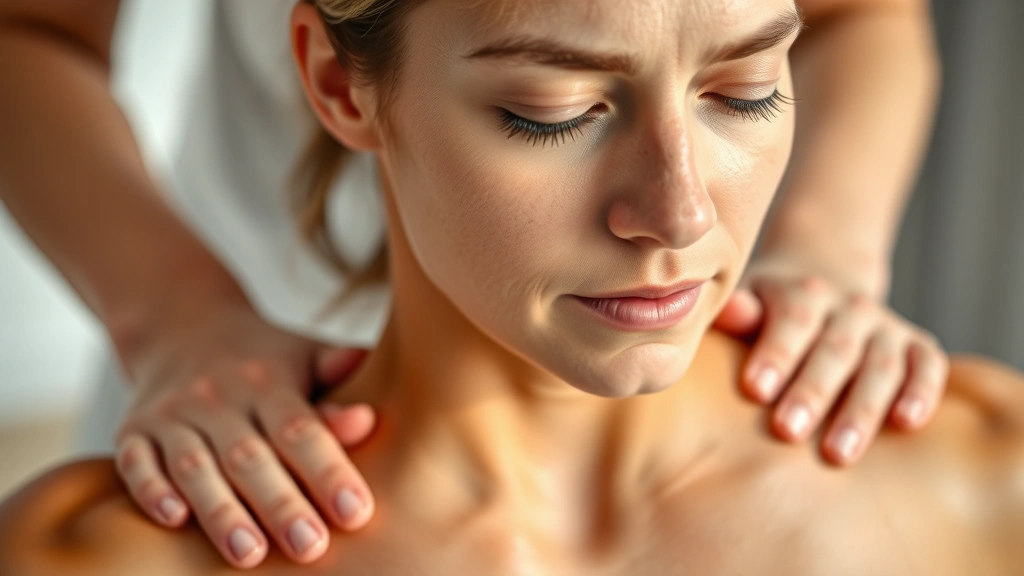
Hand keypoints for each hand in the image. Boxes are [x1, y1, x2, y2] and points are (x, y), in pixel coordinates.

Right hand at [113, 298, 374, 567]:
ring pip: (194, 465)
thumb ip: (338, 379)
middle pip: (250, 456)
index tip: (357, 512)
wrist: (179, 321)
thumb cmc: (262, 356)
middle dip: (280, 504)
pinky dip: (151, 491)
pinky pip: (135, 462)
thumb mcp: (304, 354)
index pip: (301, 429)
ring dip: (220, 511)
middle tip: (310, 546)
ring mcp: (172, 413)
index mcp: (269, 381)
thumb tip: (367, 418)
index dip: (329, 471)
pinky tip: (173, 520)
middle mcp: (218, 396)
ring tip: (249, 554)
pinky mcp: (132, 429)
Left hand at [714, 255, 949, 465]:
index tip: (754, 391)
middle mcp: (850, 306)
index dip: (776, 354)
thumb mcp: (750, 301)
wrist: (822, 285)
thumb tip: (729, 311)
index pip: (793, 320)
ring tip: (837, 454)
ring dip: (861, 411)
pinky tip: (906, 423)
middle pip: (835, 350)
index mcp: (804, 291)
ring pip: (881, 367)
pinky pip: (928, 367)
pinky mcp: (917, 346)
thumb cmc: (769, 310)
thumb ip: (739, 312)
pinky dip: (922, 393)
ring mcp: (887, 326)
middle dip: (812, 393)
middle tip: (786, 431)